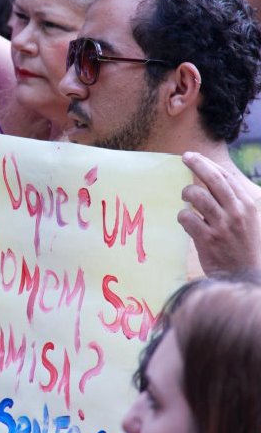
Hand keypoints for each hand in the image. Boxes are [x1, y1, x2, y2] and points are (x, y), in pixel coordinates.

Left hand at [178, 152, 260, 273]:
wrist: (245, 276)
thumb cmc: (244, 247)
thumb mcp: (249, 221)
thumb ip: (234, 202)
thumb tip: (213, 179)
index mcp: (247, 205)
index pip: (225, 177)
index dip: (208, 163)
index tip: (194, 156)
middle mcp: (236, 212)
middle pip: (213, 180)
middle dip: (197, 164)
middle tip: (185, 157)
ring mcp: (222, 226)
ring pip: (197, 196)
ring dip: (187, 193)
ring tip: (185, 197)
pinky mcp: (207, 240)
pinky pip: (187, 218)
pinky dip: (182, 216)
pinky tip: (185, 220)